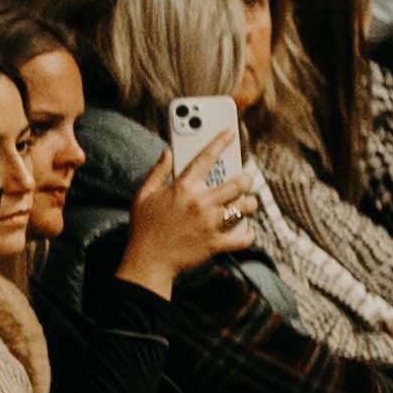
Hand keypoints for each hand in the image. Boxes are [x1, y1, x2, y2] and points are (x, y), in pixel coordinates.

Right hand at [118, 121, 260, 291]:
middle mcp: (200, 202)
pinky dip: (248, 234)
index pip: (205, 158)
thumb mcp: (144, 194)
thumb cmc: (144, 227)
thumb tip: (168, 151)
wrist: (147, 261)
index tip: (230, 131)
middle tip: (245, 180)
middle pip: (238, 183)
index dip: (220, 142)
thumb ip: (158, 171)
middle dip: (246, 179)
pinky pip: (243, 237)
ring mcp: (210, 223)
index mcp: (183, 187)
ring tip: (246, 203)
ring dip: (249, 204)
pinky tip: (246, 229)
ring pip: (245, 207)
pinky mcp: (216, 243)